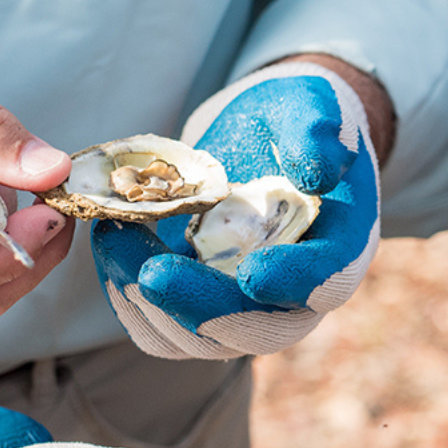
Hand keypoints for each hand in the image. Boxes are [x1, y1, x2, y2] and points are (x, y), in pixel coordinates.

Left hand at [92, 60, 380, 357]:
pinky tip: (109, 242)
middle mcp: (295, 293)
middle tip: (152, 272)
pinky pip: (162, 325)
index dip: (293, 283)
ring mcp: (243, 306)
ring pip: (199, 340)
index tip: (253, 273)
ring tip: (113, 238)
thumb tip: (316, 169)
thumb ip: (317, 131)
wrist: (267, 137)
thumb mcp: (312, 107)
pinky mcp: (198, 302)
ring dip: (149, 303)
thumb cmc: (296, 118)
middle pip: (256, 331)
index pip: (325, 281)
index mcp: (338, 247)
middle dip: (200, 310)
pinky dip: (128, 294)